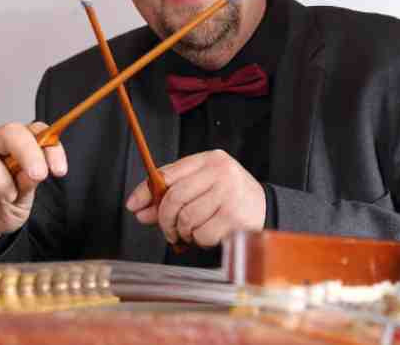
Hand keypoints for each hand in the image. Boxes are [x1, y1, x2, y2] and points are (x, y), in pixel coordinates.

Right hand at [0, 121, 66, 261]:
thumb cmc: (2, 208)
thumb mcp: (24, 199)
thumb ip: (29, 183)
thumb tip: (35, 170)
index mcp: (15, 148)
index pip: (35, 131)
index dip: (50, 146)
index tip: (59, 169)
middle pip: (8, 132)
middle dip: (27, 153)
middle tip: (38, 175)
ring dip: (1, 185)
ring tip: (5, 199)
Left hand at [125, 149, 264, 247]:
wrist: (266, 209)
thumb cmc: (228, 197)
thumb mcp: (202, 187)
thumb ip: (172, 196)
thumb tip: (139, 210)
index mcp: (209, 159)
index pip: (168, 173)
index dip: (146, 191)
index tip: (134, 206)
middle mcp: (220, 172)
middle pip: (174, 197)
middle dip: (165, 219)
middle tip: (168, 230)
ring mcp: (228, 193)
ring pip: (186, 218)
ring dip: (184, 232)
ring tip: (192, 231)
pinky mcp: (234, 216)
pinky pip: (202, 234)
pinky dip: (199, 240)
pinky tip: (208, 234)